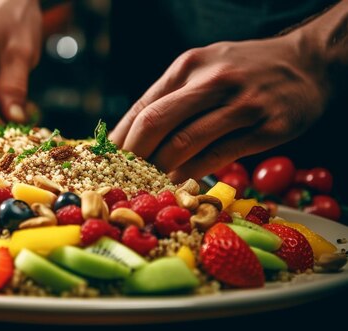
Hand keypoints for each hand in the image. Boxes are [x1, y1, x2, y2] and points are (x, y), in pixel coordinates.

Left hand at [109, 34, 329, 182]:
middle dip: (133, 155)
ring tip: (149, 184)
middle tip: (123, 177)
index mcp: (190, 66)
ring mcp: (243, 104)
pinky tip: (181, 182)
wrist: (308, 63)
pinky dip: (193, 173)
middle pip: (155, 123)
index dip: (121, 138)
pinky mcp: (269, 127)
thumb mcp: (206, 69)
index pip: (143, 106)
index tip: (106, 161)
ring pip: (185, 143)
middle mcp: (213, 80)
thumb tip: (132, 138)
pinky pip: (218, 156)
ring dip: (161, 169)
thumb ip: (173, 98)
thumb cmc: (246, 71)